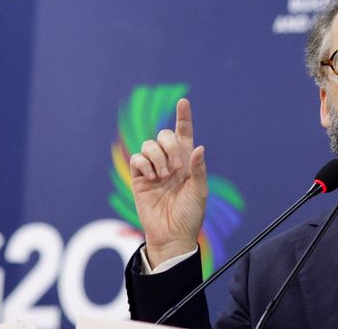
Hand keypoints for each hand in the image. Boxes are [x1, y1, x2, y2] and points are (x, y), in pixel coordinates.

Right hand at [129, 98, 207, 267]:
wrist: (172, 235)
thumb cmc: (190, 215)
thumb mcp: (200, 192)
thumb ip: (198, 169)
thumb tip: (200, 147)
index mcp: (187, 162)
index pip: (184, 134)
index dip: (183, 117)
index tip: (183, 101)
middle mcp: (169, 162)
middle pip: (164, 136)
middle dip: (170, 146)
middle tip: (177, 167)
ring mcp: (153, 169)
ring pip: (149, 145)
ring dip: (157, 157)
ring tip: (163, 176)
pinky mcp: (139, 178)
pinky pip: (137, 158)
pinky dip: (144, 164)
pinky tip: (152, 178)